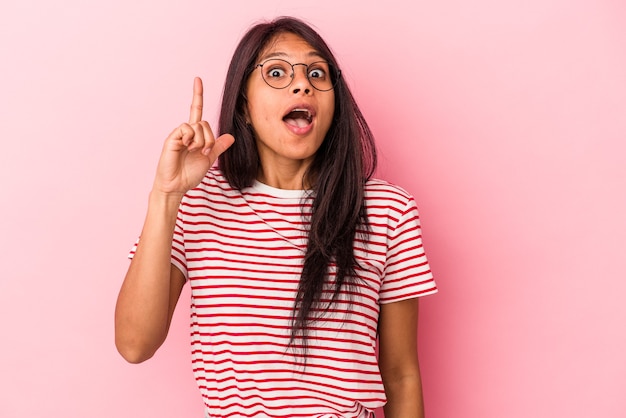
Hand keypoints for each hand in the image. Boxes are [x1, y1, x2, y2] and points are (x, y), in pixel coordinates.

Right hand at [152, 77, 234, 195]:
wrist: (177, 186)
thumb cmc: (189, 174)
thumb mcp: (209, 158)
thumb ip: (218, 146)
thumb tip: (231, 137)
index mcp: (195, 135)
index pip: (196, 111)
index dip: (197, 95)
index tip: (197, 79)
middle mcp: (186, 132)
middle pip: (204, 122)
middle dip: (209, 138)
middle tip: (204, 151)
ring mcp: (178, 134)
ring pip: (198, 126)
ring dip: (202, 141)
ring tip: (194, 151)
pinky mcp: (172, 138)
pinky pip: (186, 129)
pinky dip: (191, 139)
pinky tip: (186, 147)